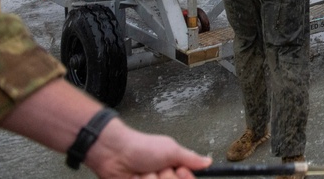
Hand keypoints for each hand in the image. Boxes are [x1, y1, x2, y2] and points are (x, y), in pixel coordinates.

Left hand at [85, 119, 211, 178]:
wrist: (114, 154)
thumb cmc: (143, 147)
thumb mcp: (171, 150)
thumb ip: (190, 158)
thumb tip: (208, 161)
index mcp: (174, 168)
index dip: (184, 177)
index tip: (178, 170)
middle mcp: (164, 178)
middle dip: (164, 178)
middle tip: (155, 168)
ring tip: (141, 173)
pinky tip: (134, 178)